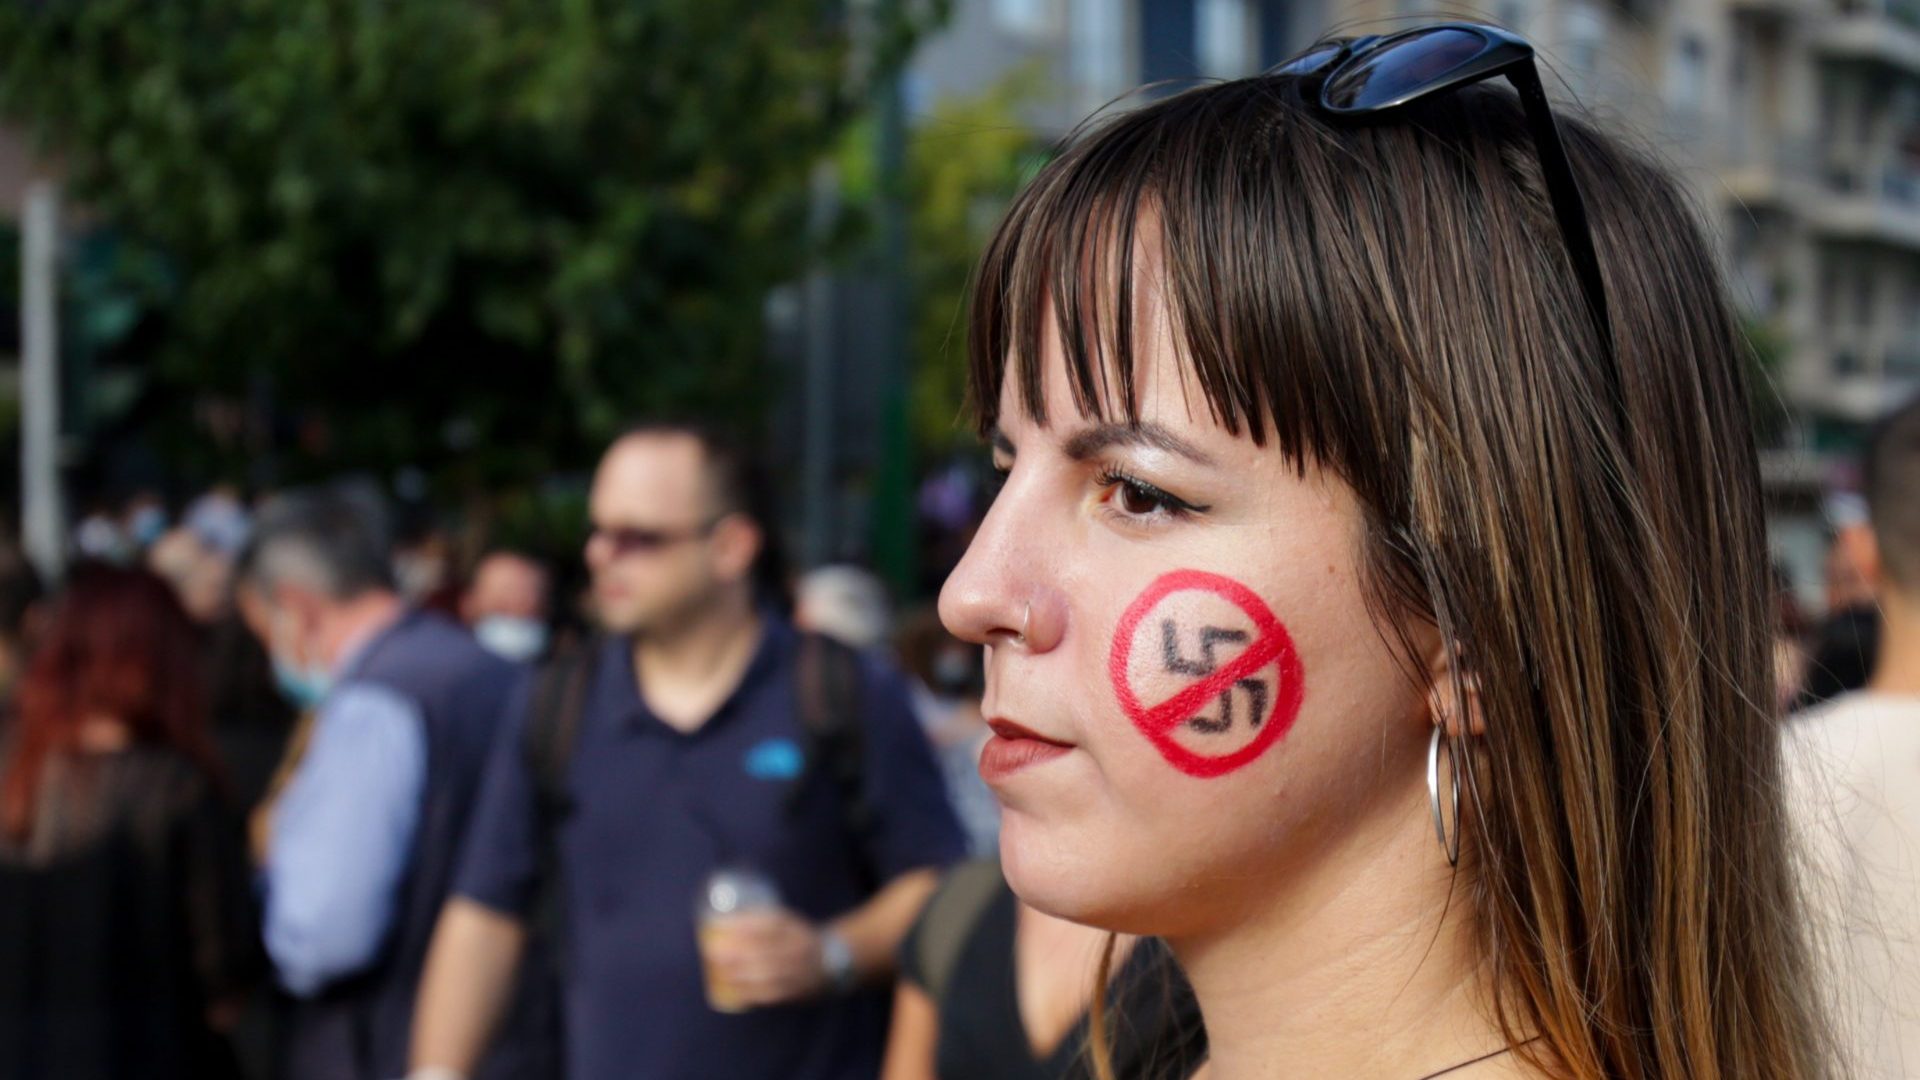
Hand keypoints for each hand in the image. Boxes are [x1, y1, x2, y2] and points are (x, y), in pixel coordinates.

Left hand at [704, 908, 827, 1007]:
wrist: (830, 965)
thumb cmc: (794, 940)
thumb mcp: (785, 923)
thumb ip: (759, 922)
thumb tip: (717, 922)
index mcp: (794, 927)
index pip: (770, 922)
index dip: (744, 924)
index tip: (719, 924)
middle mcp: (799, 947)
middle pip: (766, 949)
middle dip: (736, 952)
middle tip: (713, 951)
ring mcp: (800, 970)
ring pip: (768, 973)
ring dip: (740, 974)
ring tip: (719, 971)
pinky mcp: (797, 990)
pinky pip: (773, 993)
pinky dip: (751, 992)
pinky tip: (734, 990)